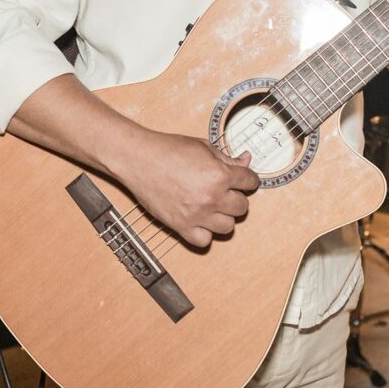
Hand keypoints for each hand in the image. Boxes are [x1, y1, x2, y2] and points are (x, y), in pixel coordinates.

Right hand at [115, 130, 259, 249]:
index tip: (242, 179)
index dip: (247, 179)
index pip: (250, 182)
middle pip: (242, 207)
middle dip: (236, 197)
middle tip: (225, 191)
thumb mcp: (203, 147)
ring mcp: (196, 214)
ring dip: (223, 217)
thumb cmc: (167, 150)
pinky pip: (204, 241)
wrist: (138, 159)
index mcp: (220, 175)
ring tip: (213, 206)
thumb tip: (246, 160)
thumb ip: (227, 158)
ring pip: (228, 227)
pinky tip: (200, 220)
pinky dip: (205, 233)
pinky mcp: (181, 226)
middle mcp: (211, 197)